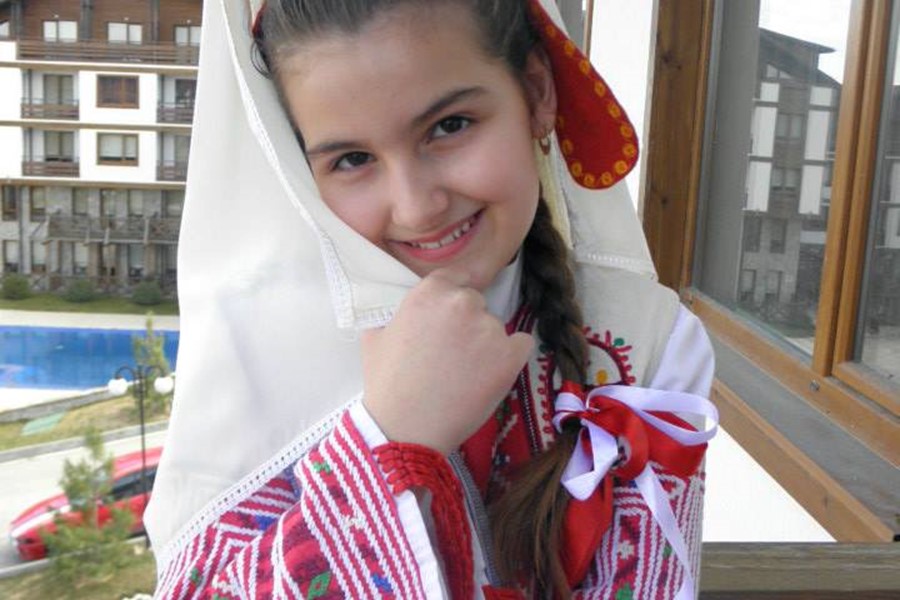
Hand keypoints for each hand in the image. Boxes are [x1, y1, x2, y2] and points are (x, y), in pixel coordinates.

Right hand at [361, 269, 533, 453]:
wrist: (406, 428)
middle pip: (476, 302)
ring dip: (485, 343)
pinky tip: (492, 373)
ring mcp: (489, 327)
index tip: (449, 320)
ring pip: (495, 326)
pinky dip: (511, 356)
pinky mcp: (511, 354)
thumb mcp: (375, 338)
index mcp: (429, 292)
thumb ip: (396, 316)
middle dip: (466, 322)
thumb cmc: (386, 385)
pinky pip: (522, 343)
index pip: (455, 277)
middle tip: (452, 353)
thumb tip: (405, 316)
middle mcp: (462, 302)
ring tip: (466, 373)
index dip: (452, 299)